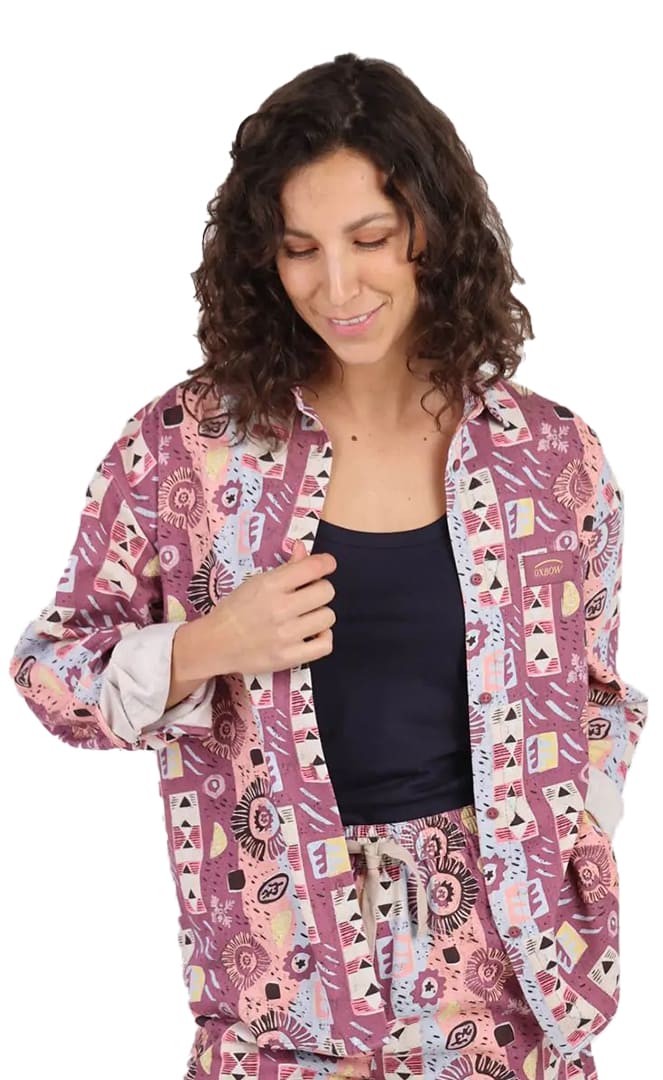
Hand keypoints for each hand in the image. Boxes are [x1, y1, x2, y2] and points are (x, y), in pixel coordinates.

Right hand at [202, 539, 336, 675]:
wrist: (216, 643)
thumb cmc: (236, 609)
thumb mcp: (257, 582)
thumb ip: (285, 566)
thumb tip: (303, 547)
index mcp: (271, 585)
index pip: (314, 567)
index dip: (326, 563)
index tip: (326, 565)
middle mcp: (280, 609)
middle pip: (326, 591)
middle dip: (320, 589)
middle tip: (308, 595)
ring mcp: (286, 635)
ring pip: (328, 617)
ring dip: (320, 614)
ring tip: (307, 616)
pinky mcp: (288, 658)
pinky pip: (325, 645)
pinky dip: (323, 638)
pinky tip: (312, 633)